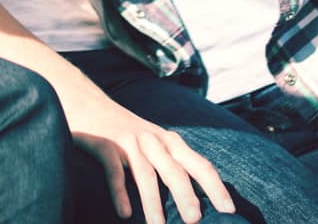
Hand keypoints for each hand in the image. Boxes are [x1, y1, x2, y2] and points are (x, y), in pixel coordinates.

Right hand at [65, 93, 235, 223]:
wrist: (88, 104)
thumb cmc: (126, 132)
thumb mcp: (155, 143)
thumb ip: (172, 165)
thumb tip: (196, 202)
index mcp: (170, 142)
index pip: (200, 165)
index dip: (216, 187)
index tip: (229, 210)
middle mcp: (153, 140)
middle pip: (175, 170)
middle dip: (187, 196)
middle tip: (195, 221)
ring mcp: (129, 142)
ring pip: (145, 174)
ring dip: (153, 202)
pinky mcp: (105, 145)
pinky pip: (114, 171)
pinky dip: (120, 192)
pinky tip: (124, 214)